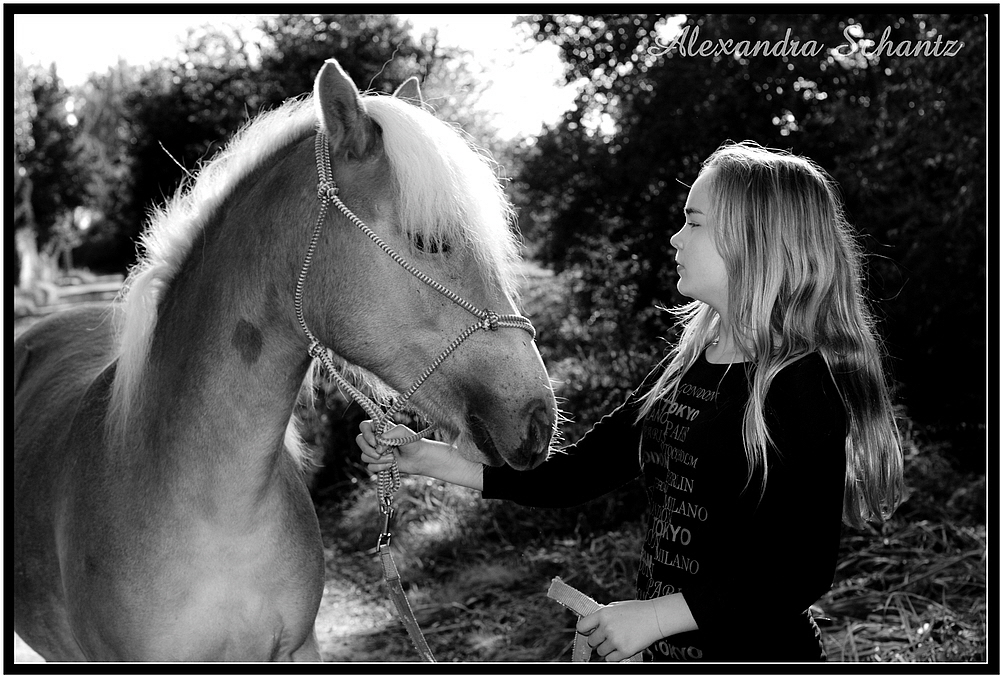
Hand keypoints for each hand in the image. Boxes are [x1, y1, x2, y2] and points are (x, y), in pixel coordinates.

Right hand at [355, 420, 485, 489]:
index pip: (363, 426)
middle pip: (359, 441)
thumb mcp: (402, 432)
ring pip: (364, 455)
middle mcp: (375, 439)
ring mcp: (375, 452)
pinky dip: (380, 468)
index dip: (366, 434)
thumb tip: (377, 446)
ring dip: (378, 459)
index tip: (376, 441)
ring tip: (392, 458)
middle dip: (368, 449)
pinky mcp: (378, 464)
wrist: (420, 458)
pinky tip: (391, 465)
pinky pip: (370, 467)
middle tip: (380, 452)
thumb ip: (388, 434)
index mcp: (379, 428)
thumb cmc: (412, 442)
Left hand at [576, 600, 660, 661]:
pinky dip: (614, 656)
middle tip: (607, 637)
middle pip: (591, 641)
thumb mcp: (616, 606)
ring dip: (606, 648)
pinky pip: (610, 659)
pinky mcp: (624, 651)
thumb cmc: (637, 610)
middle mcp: (607, 627)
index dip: (585, 630)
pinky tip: (621, 647)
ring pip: (600, 652)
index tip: (588, 631)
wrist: (656, 617)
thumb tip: (593, 623)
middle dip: (597, 640)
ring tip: (617, 641)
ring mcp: (615, 640)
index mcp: (603, 614)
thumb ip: (603, 615)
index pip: (581, 626)